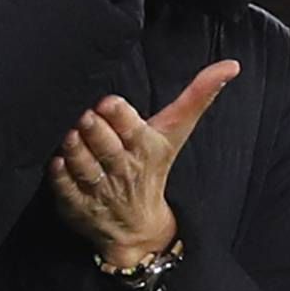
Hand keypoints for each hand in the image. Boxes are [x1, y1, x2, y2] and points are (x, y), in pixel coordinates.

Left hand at [48, 60, 241, 264]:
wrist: (139, 225)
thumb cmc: (154, 165)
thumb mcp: (177, 131)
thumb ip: (198, 94)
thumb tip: (231, 65)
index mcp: (147, 147)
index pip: (132, 127)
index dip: (117, 113)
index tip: (108, 103)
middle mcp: (124, 170)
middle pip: (105, 145)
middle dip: (92, 127)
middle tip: (84, 117)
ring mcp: (100, 190)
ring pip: (84, 166)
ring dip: (74, 149)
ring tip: (69, 135)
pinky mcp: (78, 206)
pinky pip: (65, 188)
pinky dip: (59, 174)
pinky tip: (57, 160)